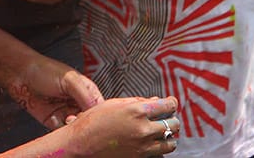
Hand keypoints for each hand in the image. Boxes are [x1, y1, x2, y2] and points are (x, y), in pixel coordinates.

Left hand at [6, 56, 103, 129]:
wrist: (20, 74)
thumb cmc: (44, 70)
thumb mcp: (69, 79)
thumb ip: (84, 94)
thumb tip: (95, 109)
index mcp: (87, 91)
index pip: (99, 108)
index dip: (97, 115)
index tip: (91, 118)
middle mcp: (78, 103)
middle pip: (88, 121)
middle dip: (83, 123)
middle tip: (75, 117)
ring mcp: (66, 113)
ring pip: (76, 128)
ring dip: (71, 128)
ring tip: (65, 118)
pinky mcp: (53, 121)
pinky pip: (61, 132)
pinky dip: (60, 132)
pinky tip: (56, 120)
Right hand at [62, 96, 180, 156]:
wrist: (81, 145)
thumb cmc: (92, 122)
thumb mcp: (114, 104)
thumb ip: (137, 102)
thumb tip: (154, 101)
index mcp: (137, 111)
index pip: (167, 106)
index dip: (172, 103)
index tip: (171, 102)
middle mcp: (143, 129)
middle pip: (173, 124)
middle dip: (171, 119)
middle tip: (167, 117)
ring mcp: (142, 146)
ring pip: (170, 143)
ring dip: (168, 136)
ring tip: (162, 132)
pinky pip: (159, 154)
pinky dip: (159, 148)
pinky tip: (152, 143)